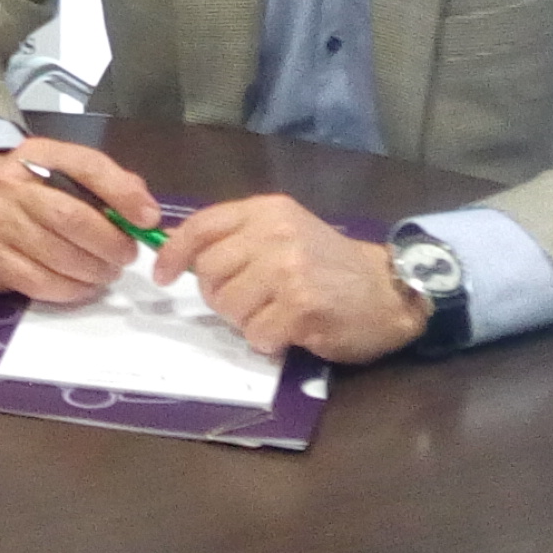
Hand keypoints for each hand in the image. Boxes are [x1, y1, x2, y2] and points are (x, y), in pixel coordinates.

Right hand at [0, 139, 161, 305]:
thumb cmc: (35, 189)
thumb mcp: (67, 170)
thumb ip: (110, 184)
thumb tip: (147, 215)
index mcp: (37, 155)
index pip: (87, 167)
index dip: (122, 195)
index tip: (147, 220)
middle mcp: (10, 187)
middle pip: (71, 219)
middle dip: (110, 244)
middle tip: (127, 255)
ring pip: (59, 257)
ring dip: (95, 272)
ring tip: (107, 271)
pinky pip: (41, 284)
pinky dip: (72, 290)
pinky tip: (84, 285)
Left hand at [161, 195, 427, 363]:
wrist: (390, 290)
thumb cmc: (332, 266)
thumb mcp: (285, 233)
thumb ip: (238, 238)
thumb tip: (178, 252)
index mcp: (267, 211)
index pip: (201, 226)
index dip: (173, 253)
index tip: (162, 275)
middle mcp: (275, 234)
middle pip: (208, 272)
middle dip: (220, 296)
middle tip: (251, 302)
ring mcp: (288, 270)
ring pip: (228, 306)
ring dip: (246, 321)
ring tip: (276, 314)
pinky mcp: (301, 306)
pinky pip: (256, 334)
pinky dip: (268, 341)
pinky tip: (290, 331)